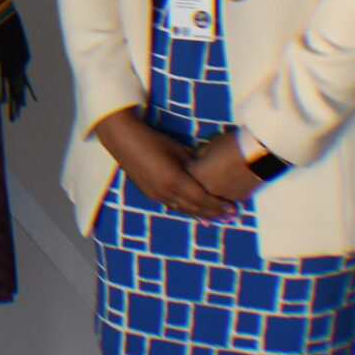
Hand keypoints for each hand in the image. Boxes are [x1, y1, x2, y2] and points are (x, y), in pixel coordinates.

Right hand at [93, 108, 233, 220]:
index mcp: (174, 180)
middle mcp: (165, 192)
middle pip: (193, 208)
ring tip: (213, 215)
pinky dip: (185, 208)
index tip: (231, 207)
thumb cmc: (152, 139)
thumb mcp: (177, 150)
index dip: (217, 205)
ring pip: (182, 209)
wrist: (123, 139)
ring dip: (198, 213)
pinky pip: (172, 205)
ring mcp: (155, 194)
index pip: (201, 198)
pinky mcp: (149, 193)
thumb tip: (206, 170)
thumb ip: (192, 163)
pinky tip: (193, 209)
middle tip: (228, 215)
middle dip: (212, 212)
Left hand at [189, 130, 265, 202]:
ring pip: (215, 194)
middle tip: (212, 168)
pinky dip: (230, 191)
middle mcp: (207, 189)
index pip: (189, 171)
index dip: (193, 165)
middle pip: (200, 186)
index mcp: (197, 174)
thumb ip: (201, 154)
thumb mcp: (211, 144)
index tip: (198, 160)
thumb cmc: (233, 144)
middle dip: (203, 178)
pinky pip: (229, 197)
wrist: (259, 153)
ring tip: (225, 175)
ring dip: (217, 187)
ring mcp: (223, 196)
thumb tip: (199, 159)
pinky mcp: (238, 199)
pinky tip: (236, 181)